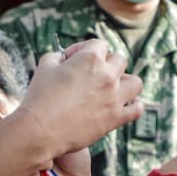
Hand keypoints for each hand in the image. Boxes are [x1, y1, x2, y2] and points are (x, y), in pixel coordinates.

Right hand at [18, 41, 143, 161]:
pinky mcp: (115, 118)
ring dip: (125, 82)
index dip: (83, 50)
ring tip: (112, 87)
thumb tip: (63, 57)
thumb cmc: (39, 97)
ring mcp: (114, 97)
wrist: (40, 130)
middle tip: (90, 74)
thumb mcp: (44, 66)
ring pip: (135, 82)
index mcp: (91, 59)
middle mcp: (107, 75)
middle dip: (105, 63)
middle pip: (119, 60)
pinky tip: (126, 104)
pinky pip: (137, 109)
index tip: (72, 60)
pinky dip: (135, 105)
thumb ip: (56, 56)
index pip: (98, 45)